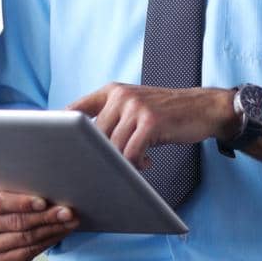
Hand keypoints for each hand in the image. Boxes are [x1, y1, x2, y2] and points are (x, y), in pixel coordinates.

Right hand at [0, 183, 78, 260]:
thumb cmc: (1, 193)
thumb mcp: (1, 183)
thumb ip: (15, 182)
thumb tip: (45, 181)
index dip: (22, 203)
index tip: (44, 201)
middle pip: (15, 223)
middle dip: (45, 217)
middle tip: (67, 211)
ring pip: (24, 239)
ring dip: (51, 230)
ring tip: (70, 221)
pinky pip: (27, 253)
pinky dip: (47, 242)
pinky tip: (60, 233)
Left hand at [68, 83, 237, 165]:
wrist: (203, 107)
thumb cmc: (166, 113)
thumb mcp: (135, 106)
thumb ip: (111, 118)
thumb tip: (83, 146)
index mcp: (112, 91)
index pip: (76, 109)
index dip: (62, 129)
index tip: (58, 148)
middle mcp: (121, 95)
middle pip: (93, 136)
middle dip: (98, 156)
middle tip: (105, 170)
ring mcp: (136, 107)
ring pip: (112, 147)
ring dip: (122, 163)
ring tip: (138, 165)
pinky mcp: (151, 121)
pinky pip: (132, 153)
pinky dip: (137, 164)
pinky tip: (148, 164)